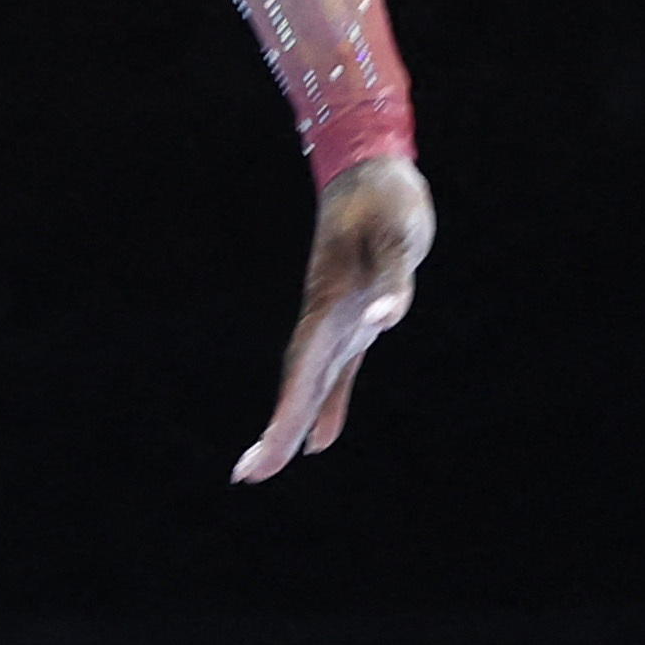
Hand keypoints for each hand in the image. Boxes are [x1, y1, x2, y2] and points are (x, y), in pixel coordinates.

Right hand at [230, 154, 431, 483]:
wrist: (373, 169)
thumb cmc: (388, 202)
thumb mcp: (397, 240)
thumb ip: (392, 285)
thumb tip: (381, 324)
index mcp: (329, 306)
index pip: (303, 375)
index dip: (283, 419)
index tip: (258, 462)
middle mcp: (327, 317)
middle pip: (298, 383)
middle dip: (277, 429)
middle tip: (248, 475)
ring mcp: (337, 317)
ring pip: (312, 379)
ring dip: (294, 418)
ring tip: (274, 460)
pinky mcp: (354, 314)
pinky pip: (338, 370)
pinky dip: (330, 403)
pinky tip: (324, 436)